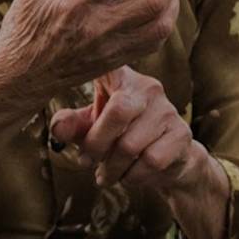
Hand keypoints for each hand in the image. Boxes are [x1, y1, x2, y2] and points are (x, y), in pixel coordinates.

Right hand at [0, 0, 184, 110]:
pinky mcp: (114, 62)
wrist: (19, 78)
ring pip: (159, 26)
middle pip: (151, 1)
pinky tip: (161, 9)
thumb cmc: (24, 28)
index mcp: (76, 2)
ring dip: (173, 2)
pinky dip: (163, 24)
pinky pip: (151, 44)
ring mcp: (109, 48)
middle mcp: (97, 26)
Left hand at [50, 65, 197, 198]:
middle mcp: (147, 86)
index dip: (95, 62)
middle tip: (86, 161)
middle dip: (97, 144)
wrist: (169, 160)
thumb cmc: (121, 136)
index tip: (76, 66)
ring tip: (106, 174)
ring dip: (113, 168)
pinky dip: (134, 175)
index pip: (109, 65)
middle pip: (118, 110)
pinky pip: (151, 160)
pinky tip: (130, 175)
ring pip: (131, 144)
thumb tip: (57, 129)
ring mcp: (167, 109)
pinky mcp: (181, 134)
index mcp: (122, 77)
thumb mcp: (92, 127)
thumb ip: (72, 125)